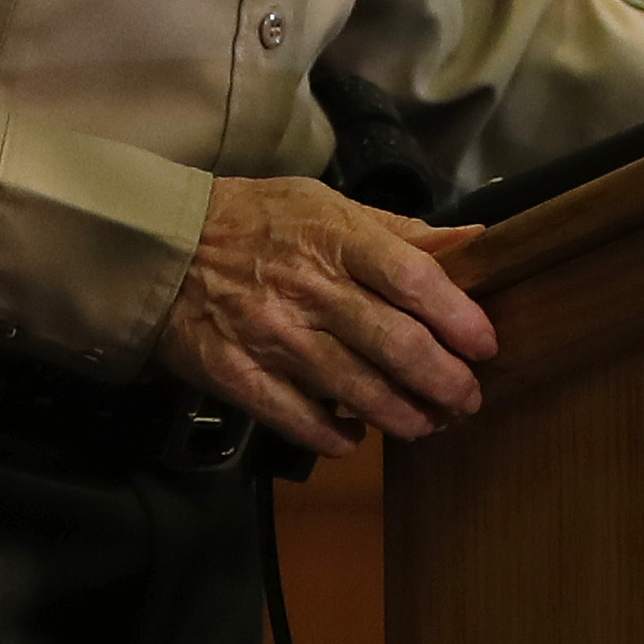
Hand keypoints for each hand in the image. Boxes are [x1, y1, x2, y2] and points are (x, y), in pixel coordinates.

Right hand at [151, 176, 495, 457]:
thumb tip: (474, 242)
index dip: (459, 318)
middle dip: (446, 382)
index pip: (414, 280)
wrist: (158, 244)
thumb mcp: (324, 205)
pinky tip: (354, 438)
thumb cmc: (254, 221)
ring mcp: (273, 336)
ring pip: (358, 391)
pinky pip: (301, 420)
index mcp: (335, 239)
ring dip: (404, 417)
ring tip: (424, 424)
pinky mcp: (239, 375)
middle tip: (467, 398)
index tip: (485, 345)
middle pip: (397, 344)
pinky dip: (337, 438)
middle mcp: (309, 289)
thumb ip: (400, 231)